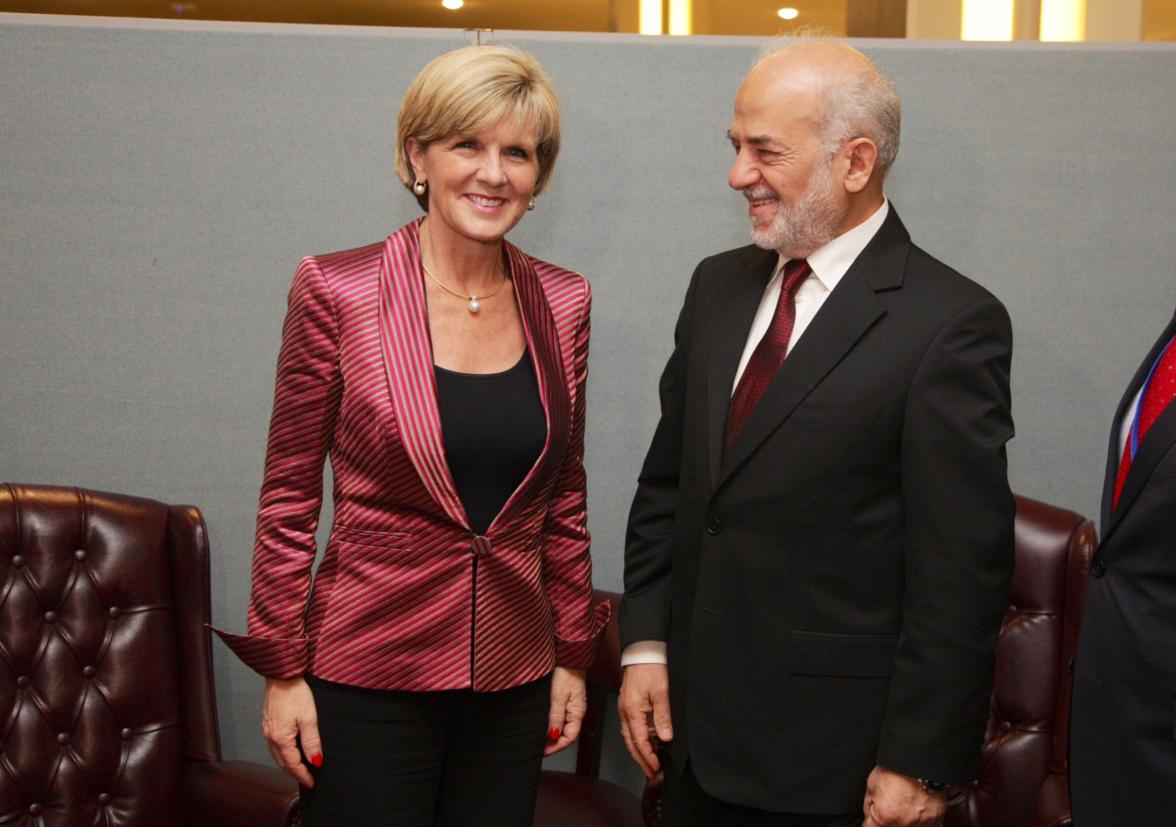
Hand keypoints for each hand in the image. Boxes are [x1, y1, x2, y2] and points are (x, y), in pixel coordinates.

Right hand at [262, 676, 321, 787]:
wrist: (281, 675)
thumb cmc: (295, 693)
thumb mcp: (309, 718)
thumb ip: (312, 742)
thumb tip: (316, 761)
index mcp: (281, 738)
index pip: (293, 764)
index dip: (303, 775)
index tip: (312, 783)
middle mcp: (270, 736)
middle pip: (283, 762)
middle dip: (295, 773)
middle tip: (307, 779)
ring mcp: (267, 730)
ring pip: (277, 755)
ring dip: (288, 764)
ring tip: (300, 769)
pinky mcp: (268, 723)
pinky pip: (274, 745)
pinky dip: (283, 753)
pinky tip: (290, 751)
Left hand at [545, 666, 587, 756]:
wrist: (570, 657)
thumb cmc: (567, 674)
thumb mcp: (558, 697)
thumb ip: (556, 717)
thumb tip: (553, 735)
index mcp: (577, 713)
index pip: (569, 738)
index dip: (557, 747)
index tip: (543, 752)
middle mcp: (576, 712)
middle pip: (566, 734)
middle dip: (553, 743)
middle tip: (539, 747)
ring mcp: (572, 706)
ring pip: (563, 726)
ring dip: (552, 734)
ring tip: (539, 737)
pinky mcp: (567, 700)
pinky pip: (561, 717)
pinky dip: (553, 723)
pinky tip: (544, 723)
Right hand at [618, 663, 672, 777]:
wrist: (642, 652)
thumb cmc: (651, 668)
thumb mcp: (662, 692)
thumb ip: (663, 716)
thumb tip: (664, 737)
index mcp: (632, 710)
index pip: (639, 741)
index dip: (647, 756)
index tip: (655, 767)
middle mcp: (625, 711)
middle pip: (630, 742)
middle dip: (640, 759)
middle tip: (651, 772)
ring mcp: (625, 708)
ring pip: (629, 736)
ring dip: (638, 750)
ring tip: (649, 761)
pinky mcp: (628, 704)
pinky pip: (630, 726)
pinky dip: (637, 738)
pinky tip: (646, 742)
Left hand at [862, 765, 945, 826]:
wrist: (920, 759)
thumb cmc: (897, 768)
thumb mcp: (872, 784)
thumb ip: (869, 806)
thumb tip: (869, 818)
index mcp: (885, 817)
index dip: (870, 822)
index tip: (873, 819)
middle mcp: (904, 824)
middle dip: (888, 821)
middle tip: (891, 807)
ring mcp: (922, 824)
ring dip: (906, 821)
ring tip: (905, 807)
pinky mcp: (937, 819)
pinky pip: (929, 826)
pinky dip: (922, 822)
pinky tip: (918, 812)